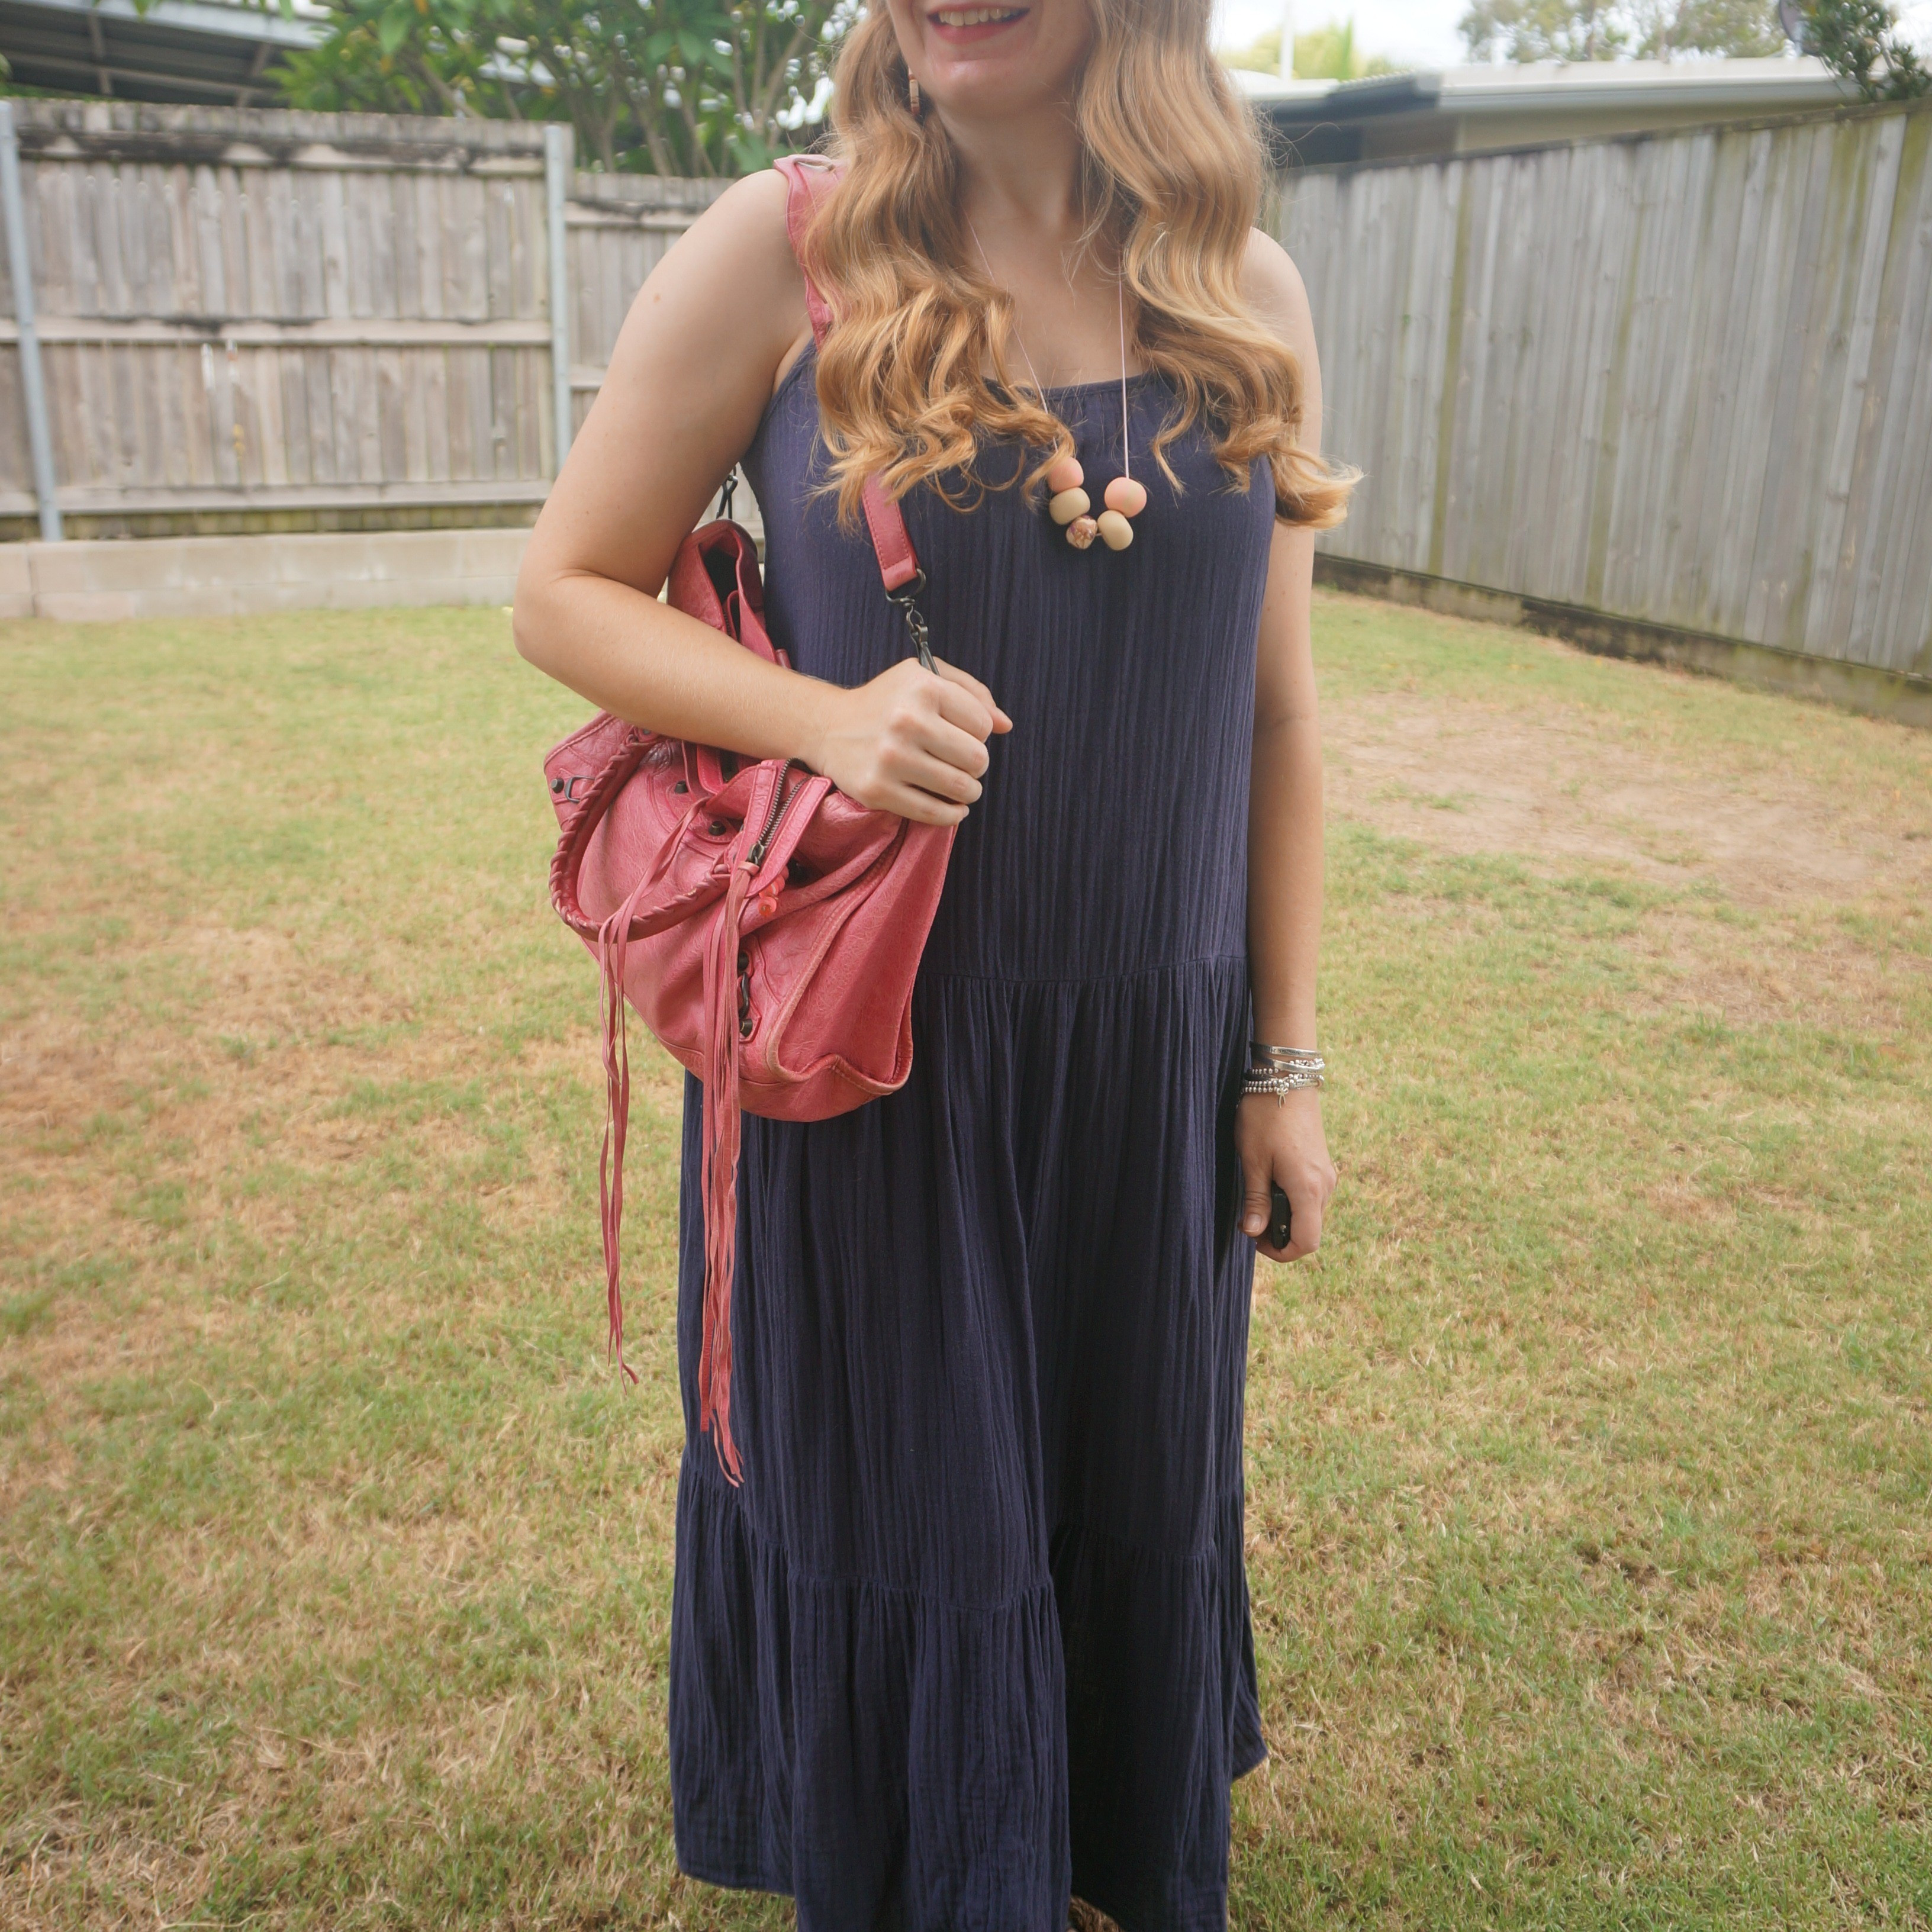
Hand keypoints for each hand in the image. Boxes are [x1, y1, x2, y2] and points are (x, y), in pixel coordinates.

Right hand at [801, 655, 1012, 825]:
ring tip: (960, 785)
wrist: (828, 726)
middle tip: (962, 763)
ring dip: (968, 791)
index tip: (961, 734)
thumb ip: (972, 693)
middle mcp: (907, 720)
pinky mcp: (877, 790)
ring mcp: (890, 758)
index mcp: (924, 688)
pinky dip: (952, 814)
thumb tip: (1006, 725)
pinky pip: (934, 813)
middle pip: (977, 759)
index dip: (978, 733)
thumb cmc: (887, 701)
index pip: (983, 725)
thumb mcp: (926, 677)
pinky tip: (953, 807)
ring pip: (960, 788)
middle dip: (976, 765)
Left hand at [1235, 1087, 1335, 1262]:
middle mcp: (1324, 1185)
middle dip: (1280, 1234)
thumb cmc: (1265, 1116)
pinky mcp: (1322, 1163)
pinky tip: (1270, 1182)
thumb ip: (1256, 1200)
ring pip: (1310, 1213)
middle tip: (1250, 1219)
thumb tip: (1254, 1232)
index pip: (1306, 1242)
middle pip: (1309, 1230)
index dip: (1280, 1252)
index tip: (1254, 1240)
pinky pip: (1310, 1195)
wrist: (1286, 1077)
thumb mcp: (1253, 1160)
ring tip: (1257, 1197)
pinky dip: (1292, 1200)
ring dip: (1285, 1215)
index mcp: (1308, 1189)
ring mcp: (1326, 1173)